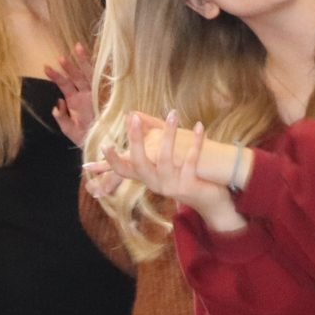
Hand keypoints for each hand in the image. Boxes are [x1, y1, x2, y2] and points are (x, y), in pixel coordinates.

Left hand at [45, 43, 96, 142]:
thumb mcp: (69, 130)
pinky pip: (104, 83)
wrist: (102, 148)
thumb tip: (57, 104)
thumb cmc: (85, 138)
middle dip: (69, 66)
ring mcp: (96, 96)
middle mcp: (85, 95)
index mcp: (75, 101)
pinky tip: (100, 62)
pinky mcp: (107, 99)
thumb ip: (61, 118)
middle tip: (61, 56)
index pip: (64, 84)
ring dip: (83, 64)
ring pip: (89, 76)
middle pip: (76, 76)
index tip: (46, 67)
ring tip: (78, 49)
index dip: (56, 76)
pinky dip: (102, 72)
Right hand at [84, 111, 245, 231]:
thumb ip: (149, 138)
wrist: (210, 201)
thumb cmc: (185, 174)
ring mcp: (171, 186)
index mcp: (147, 177)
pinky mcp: (189, 186)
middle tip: (133, 118)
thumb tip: (132, 113)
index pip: (123, 170)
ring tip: (173, 113)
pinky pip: (190, 161)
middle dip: (135, 139)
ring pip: (165, 158)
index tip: (104, 144)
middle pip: (139, 163)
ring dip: (169, 133)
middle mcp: (155, 183)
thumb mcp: (164, 159)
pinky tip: (200, 126)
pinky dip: (196, 142)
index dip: (112, 160)